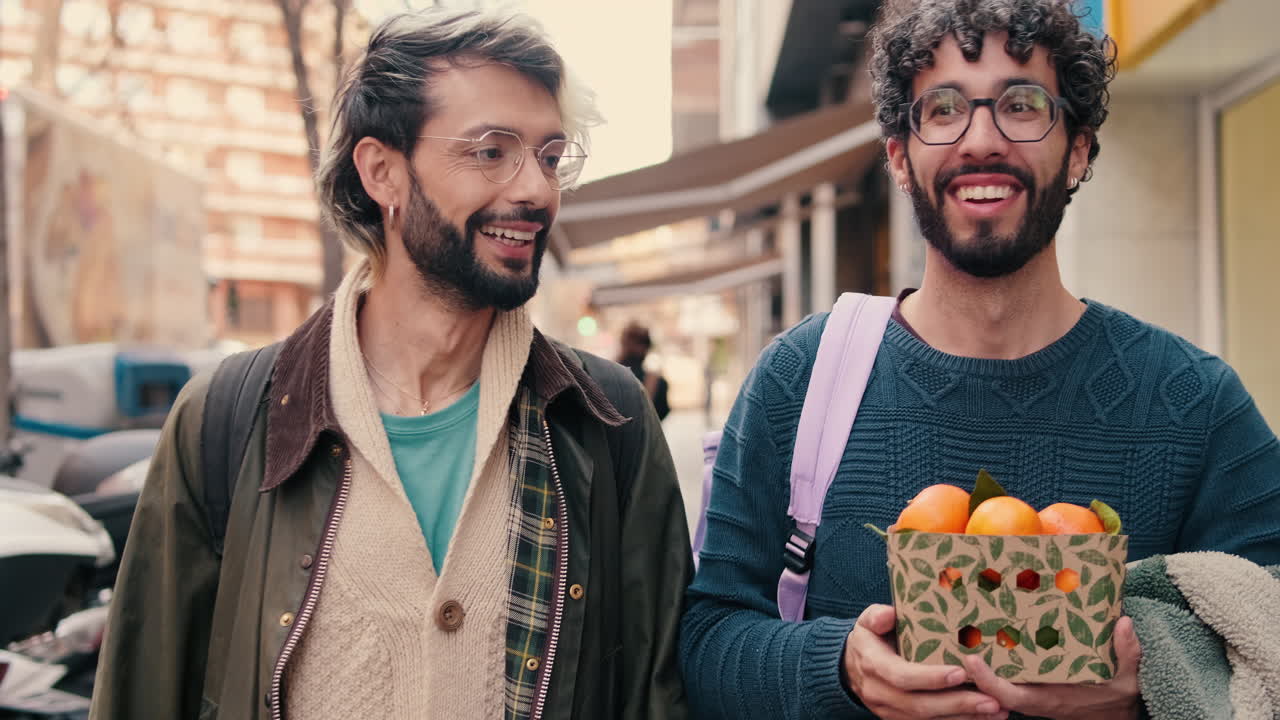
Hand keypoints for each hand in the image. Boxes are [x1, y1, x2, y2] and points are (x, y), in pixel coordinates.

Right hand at [843, 604, 1008, 719]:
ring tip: (997, 711)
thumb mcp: (867, 622)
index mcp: (873, 665)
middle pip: (919, 705)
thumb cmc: (868, 639)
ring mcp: (889, 712)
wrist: (849, 668)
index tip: (960, 673)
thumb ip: (877, 616)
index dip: (930, 678)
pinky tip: (983, 718)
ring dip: (963, 718)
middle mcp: (880, 693)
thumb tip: (889, 614)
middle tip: (991, 700)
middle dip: (957, 705)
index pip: (901, 676)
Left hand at [962, 616, 1142, 719]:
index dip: (988, 681)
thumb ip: (1128, 654)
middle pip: (993, 689)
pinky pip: (1007, 677)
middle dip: (972, 668)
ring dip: (978, 664)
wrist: (1117, 716)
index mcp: (1052, 699)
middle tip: (954, 634)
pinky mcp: (1033, 687)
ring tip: (959, 630)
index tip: (971, 660)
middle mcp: (1036, 697)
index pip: (1011, 696)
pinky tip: (981, 637)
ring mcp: (1032, 692)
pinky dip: (993, 663)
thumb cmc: (1119, 698)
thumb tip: (1124, 624)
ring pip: (998, 682)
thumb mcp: (1129, 679)